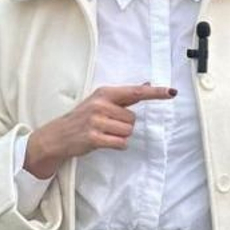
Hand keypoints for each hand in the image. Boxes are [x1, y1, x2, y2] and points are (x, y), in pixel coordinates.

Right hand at [24, 84, 175, 177]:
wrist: (58, 136)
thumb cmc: (83, 117)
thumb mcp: (101, 101)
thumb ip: (125, 96)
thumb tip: (147, 84)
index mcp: (105, 93)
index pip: (135, 92)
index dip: (155, 92)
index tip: (171, 92)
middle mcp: (100, 104)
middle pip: (133, 119)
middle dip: (124, 125)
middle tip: (108, 126)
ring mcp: (96, 121)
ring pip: (128, 132)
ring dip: (120, 136)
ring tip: (104, 133)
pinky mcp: (93, 137)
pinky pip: (120, 143)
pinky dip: (116, 145)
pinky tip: (104, 142)